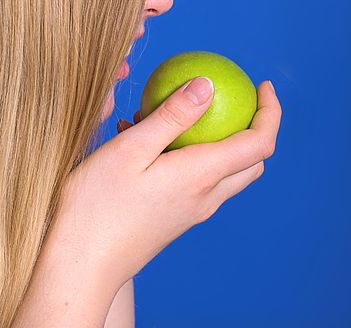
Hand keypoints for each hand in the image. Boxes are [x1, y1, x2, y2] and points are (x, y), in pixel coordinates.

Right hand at [57, 77, 280, 288]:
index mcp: (202, 176)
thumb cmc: (97, 206)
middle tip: (233, 97)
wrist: (79, 266)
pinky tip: (150, 138)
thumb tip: (208, 84)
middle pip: (251, 160)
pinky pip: (199, 179)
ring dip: (220, 138)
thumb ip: (173, 115)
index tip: (263, 84)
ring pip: (227, 170)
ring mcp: (193, 211)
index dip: (271, 111)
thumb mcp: (132, 148)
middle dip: (255, 126)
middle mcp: (206, 196)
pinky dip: (192, 153)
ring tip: (176, 112)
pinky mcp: (177, 217)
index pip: (260, 142)